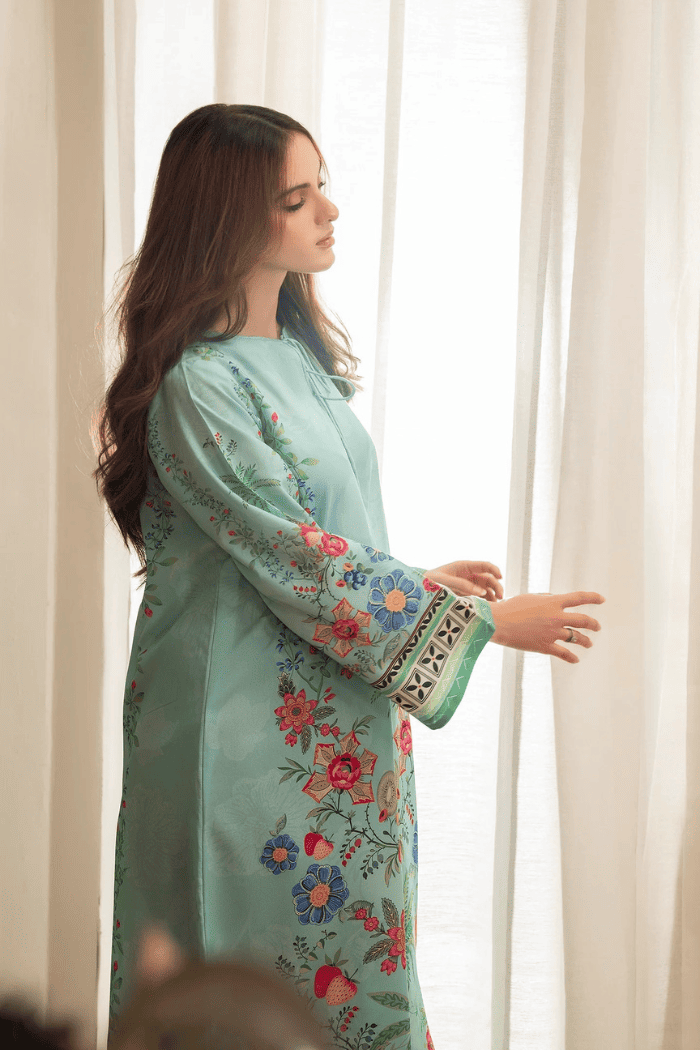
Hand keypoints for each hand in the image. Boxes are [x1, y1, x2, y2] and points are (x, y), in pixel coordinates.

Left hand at [424, 560, 503, 600]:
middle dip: (496, 586)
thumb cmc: (429, 582)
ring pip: (485, 589)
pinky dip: (485, 601)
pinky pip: (479, 597)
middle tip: (501, 597)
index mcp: (463, 566)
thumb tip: (482, 592)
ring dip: (492, 595)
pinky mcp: (465, 596)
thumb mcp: (445, 581)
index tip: (501, 578)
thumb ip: (463, 585)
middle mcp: (468, 575)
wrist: (418, 592)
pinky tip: (488, 608)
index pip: (484, 565)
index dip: (494, 570)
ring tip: (495, 605)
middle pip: (488, 578)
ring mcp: (467, 585)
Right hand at [490, 591, 604, 662]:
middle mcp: (557, 617)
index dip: (593, 598)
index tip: (602, 599)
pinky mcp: (545, 646)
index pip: (579, 598)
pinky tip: (576, 659)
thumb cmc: (511, 607)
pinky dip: (572, 657)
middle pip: (583, 620)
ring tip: (589, 643)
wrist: (498, 622)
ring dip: (586, 641)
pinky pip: (564, 653)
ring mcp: (552, 633)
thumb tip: (556, 601)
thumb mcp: (531, 598)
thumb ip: (546, 599)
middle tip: (597, 627)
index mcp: (553, 602)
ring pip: (577, 638)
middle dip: (593, 624)